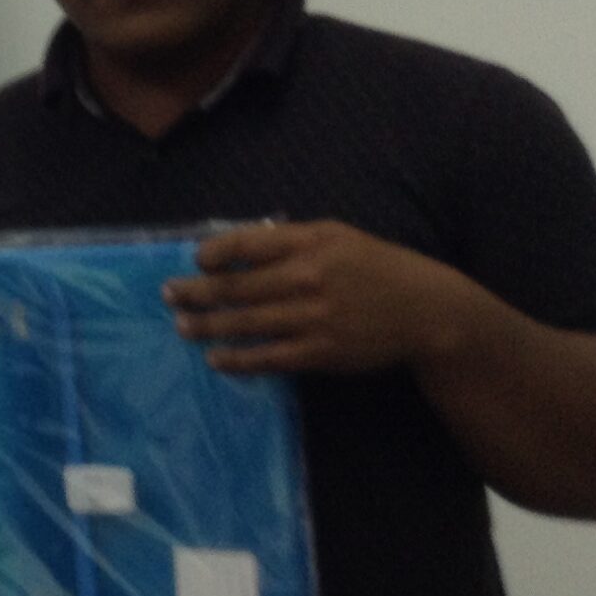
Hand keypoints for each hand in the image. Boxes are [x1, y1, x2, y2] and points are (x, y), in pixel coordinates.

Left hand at [165, 220, 473, 376]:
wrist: (426, 312)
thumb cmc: (376, 267)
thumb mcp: (337, 236)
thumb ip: (288, 239)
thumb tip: (235, 245)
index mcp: (310, 243)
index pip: (246, 244)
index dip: (212, 252)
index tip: (196, 259)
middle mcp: (308, 278)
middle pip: (235, 286)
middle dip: (195, 291)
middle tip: (168, 295)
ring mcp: (313, 317)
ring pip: (245, 323)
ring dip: (207, 326)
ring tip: (182, 326)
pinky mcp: (320, 351)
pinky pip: (268, 357)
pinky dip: (237, 359)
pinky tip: (215, 358)